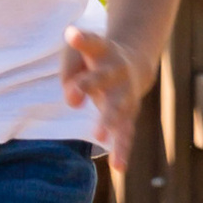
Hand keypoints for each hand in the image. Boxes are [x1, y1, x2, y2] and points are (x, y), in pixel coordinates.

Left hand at [60, 22, 140, 176]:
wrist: (132, 63)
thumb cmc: (95, 58)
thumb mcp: (78, 53)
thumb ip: (70, 71)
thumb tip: (73, 100)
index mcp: (105, 50)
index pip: (92, 42)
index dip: (81, 39)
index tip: (72, 34)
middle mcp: (118, 72)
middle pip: (104, 78)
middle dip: (89, 86)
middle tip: (74, 96)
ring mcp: (125, 94)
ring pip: (119, 109)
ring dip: (109, 122)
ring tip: (99, 136)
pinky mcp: (128, 115)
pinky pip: (126, 134)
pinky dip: (122, 150)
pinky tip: (119, 167)